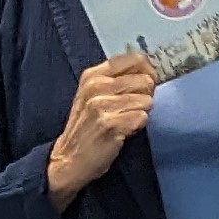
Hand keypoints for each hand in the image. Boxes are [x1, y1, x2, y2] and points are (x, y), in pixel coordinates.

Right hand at [47, 53, 158, 194]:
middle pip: (146, 80)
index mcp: (93, 75)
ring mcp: (102, 104)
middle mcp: (96, 86)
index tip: (142, 86)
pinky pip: (143, 117)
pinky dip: (137, 126)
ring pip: (147, 100)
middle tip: (130, 109)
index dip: (147, 72)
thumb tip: (149, 69)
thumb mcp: (93, 95)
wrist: (69, 159)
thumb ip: (116, 79)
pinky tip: (123, 131)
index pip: (135, 59)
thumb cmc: (87, 127)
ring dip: (140, 113)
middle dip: (144, 96)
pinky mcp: (111, 123)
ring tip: (123, 121)